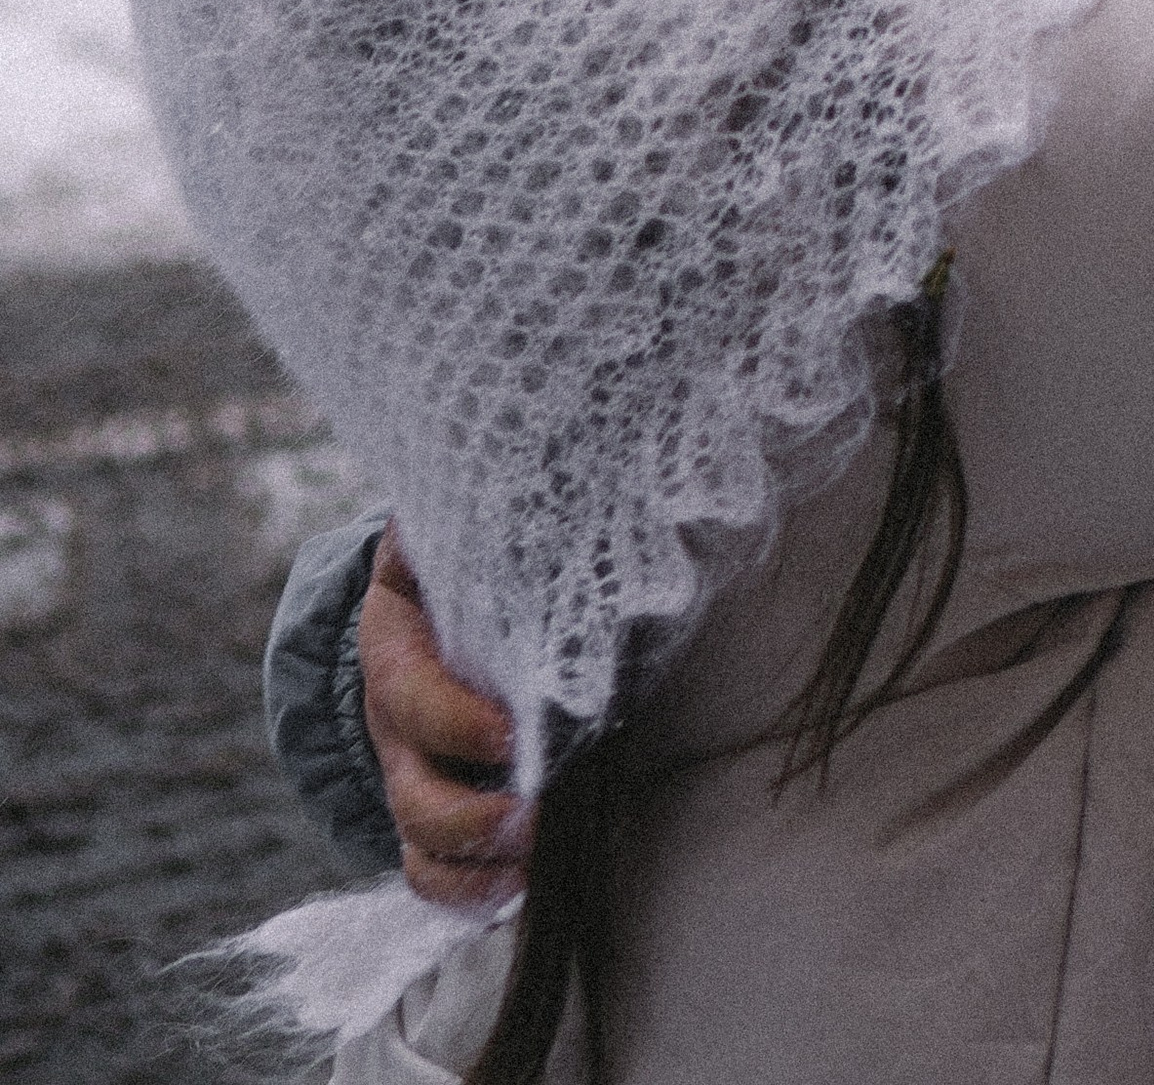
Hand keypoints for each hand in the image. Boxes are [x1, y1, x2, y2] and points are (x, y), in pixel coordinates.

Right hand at [359, 524, 528, 910]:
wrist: (426, 603)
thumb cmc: (456, 565)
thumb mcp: (441, 538)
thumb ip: (458, 523)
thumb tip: (503, 486)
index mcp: (396, 650)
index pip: (413, 699)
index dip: (457, 723)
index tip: (512, 736)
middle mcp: (396, 725)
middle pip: (412, 792)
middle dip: (470, 816)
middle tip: (533, 817)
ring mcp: (411, 774)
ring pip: (419, 845)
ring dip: (475, 864)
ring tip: (532, 860)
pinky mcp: (433, 811)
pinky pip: (430, 874)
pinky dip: (468, 893)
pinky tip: (516, 887)